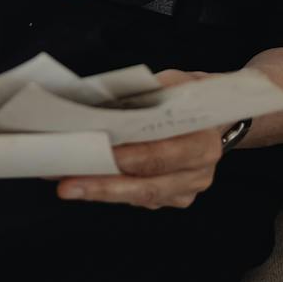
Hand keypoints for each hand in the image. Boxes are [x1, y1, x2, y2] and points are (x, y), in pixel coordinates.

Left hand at [53, 69, 223, 209]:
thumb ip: (147, 94)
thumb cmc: (188, 95)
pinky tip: (83, 183)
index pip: (163, 155)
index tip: (97, 155)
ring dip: (100, 192)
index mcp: (203, 141)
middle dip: (104, 186)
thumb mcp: (174, 83)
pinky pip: (139, 199)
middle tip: (66, 185)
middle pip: (147, 186)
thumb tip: (104, 104)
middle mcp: (199, 173)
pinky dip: (111, 191)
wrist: (215, 114)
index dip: (130, 158)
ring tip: (66, 185)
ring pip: (140, 197)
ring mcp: (187, 190)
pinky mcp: (174, 199)